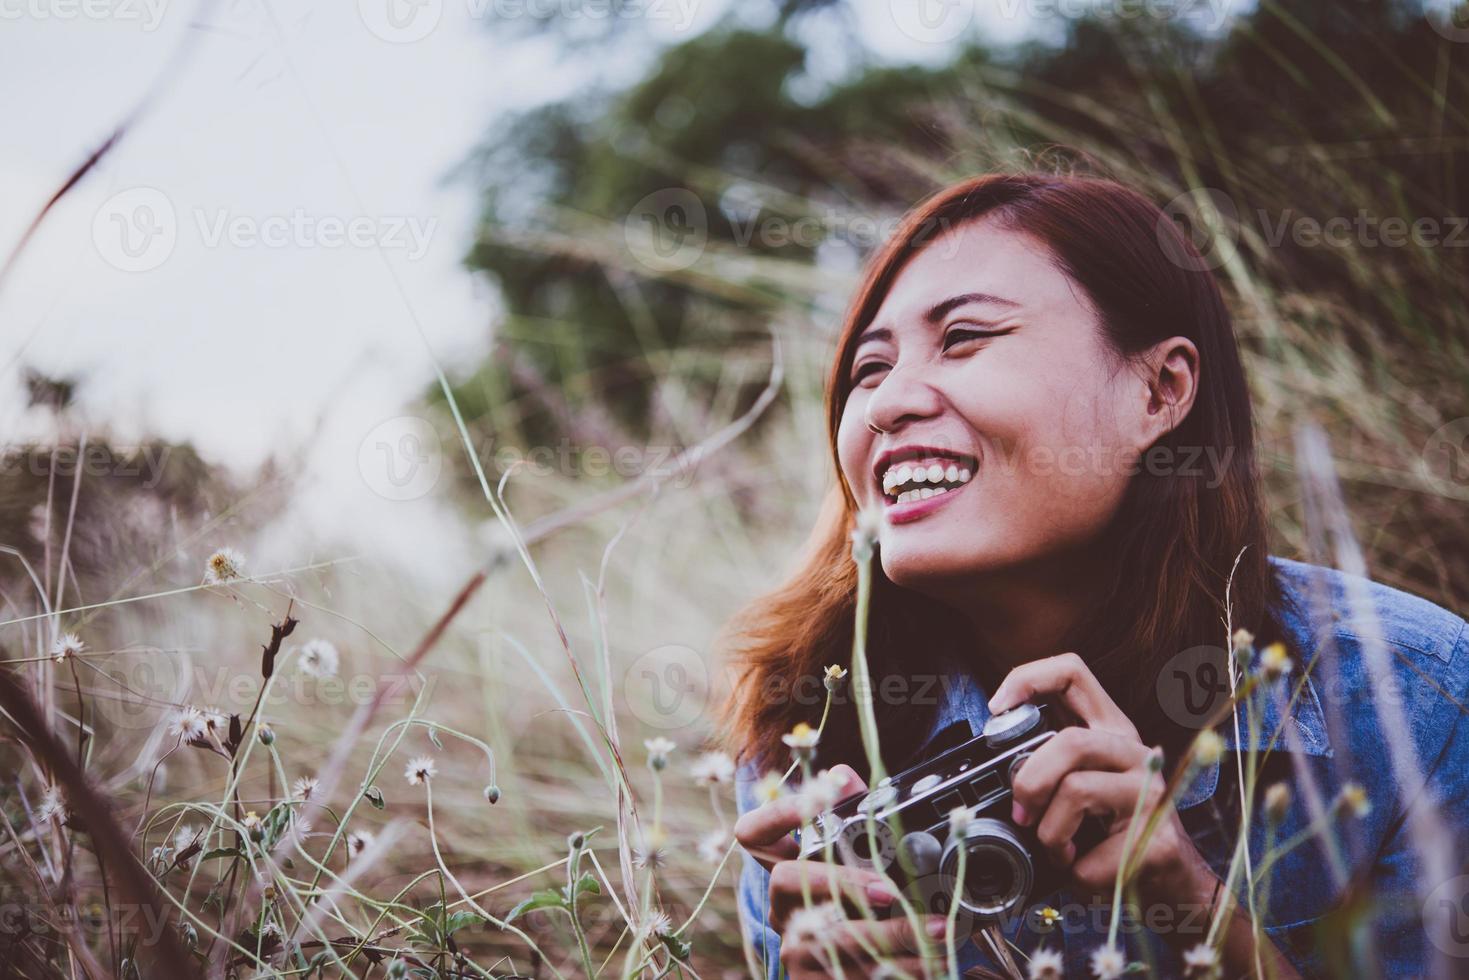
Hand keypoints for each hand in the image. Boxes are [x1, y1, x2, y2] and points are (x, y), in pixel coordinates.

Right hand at [733, 763, 947, 977]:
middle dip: (840, 881)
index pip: (754, 833)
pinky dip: (902, 967)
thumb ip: (854, 815)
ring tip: (937, 928)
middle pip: (787, 879)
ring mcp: (794, 947)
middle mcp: (783, 906)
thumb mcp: (862, 860)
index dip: (773, 813)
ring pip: (831, 935)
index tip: (811, 803)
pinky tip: (932, 960)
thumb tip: (840, 775)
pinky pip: (855, 974)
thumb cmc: (866, 906)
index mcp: (787, 868)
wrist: (866, 972)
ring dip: (892, 933)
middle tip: (889, 890)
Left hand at [988, 653, 1215, 909]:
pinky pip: (1089, 853)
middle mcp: (1135, 752)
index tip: (997, 709)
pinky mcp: (1157, 839)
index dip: (1027, 679)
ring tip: (1060, 849)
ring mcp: (1151, 793)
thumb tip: (999, 766)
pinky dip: (1072, 871)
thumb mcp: (1077, 786)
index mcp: (1110, 730)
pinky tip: (1085, 869)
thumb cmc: (1111, 832)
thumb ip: (1047, 765)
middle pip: (1069, 740)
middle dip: (1030, 782)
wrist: (1168, 883)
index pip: (1073, 673)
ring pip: (1076, 791)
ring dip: (1050, 833)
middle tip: (1023, 814)